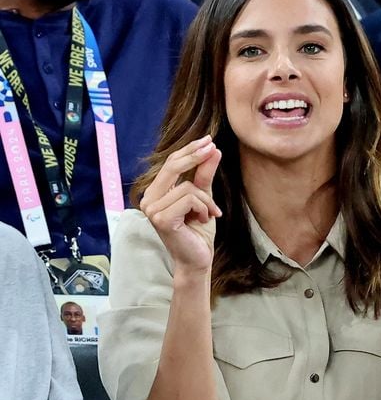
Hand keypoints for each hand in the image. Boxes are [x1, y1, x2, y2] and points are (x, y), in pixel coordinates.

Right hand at [140, 135, 221, 271]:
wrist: (198, 259)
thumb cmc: (198, 231)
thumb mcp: (204, 198)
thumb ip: (204, 175)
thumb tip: (213, 149)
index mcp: (155, 193)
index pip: (170, 164)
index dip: (189, 150)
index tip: (209, 140)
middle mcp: (148, 200)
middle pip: (172, 166)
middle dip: (195, 156)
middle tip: (213, 147)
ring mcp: (152, 210)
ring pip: (188, 187)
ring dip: (206, 200)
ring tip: (210, 214)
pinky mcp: (161, 219)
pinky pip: (189, 199)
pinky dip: (204, 208)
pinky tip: (203, 220)